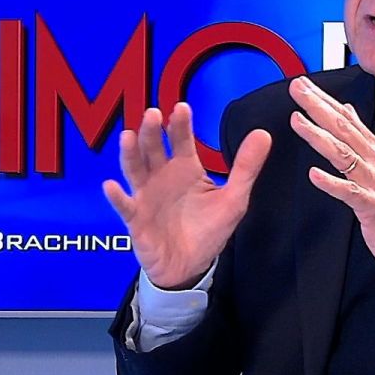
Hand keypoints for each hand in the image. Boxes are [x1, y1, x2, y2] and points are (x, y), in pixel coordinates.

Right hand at [103, 103, 271, 289]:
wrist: (191, 267)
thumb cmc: (208, 229)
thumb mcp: (234, 199)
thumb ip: (246, 167)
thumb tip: (264, 133)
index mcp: (185, 168)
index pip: (181, 140)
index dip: (180, 124)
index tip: (181, 107)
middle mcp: (162, 176)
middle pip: (154, 148)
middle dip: (152, 131)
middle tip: (153, 114)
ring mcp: (146, 196)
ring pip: (135, 169)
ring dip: (130, 153)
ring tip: (128, 136)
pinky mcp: (136, 219)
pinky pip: (124, 206)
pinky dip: (117, 197)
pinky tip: (111, 186)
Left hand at [287, 76, 374, 275]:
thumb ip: (360, 136)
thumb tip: (346, 110)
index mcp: (373, 150)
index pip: (345, 118)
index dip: (324, 100)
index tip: (303, 84)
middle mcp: (373, 161)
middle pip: (342, 129)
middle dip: (318, 107)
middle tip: (298, 89)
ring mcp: (373, 182)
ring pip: (343, 154)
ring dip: (319, 136)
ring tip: (297, 121)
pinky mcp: (371, 206)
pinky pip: (349, 192)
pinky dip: (332, 182)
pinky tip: (314, 174)